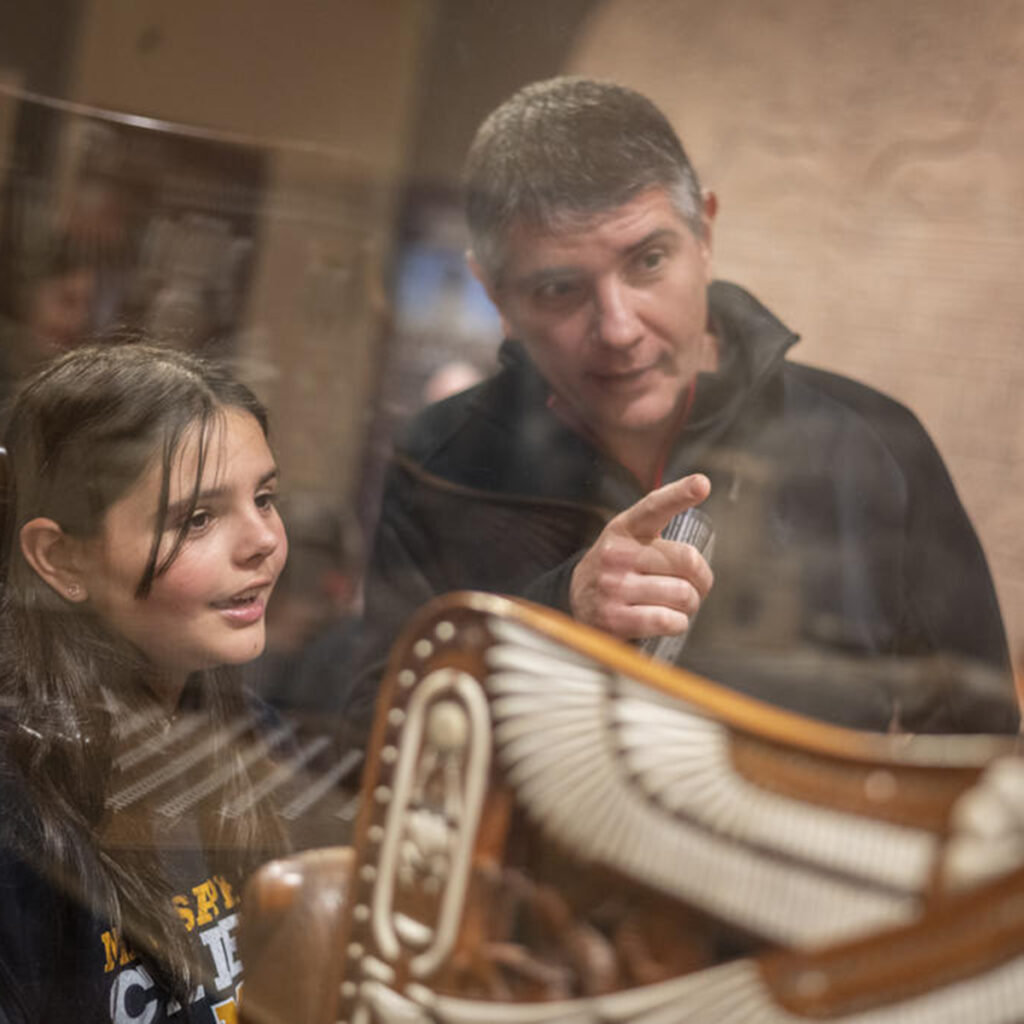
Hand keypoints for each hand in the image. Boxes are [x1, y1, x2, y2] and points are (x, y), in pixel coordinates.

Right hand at [569, 474, 713, 639]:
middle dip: (702, 580)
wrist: (574, 600)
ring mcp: (614, 586)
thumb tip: (699, 495)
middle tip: (695, 587)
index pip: (654, 506)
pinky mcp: (614, 618)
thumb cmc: (617, 568)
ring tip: (677, 605)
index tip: (701, 484)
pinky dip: (678, 623)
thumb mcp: (628, 539)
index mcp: (625, 528)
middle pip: (687, 560)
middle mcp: (618, 554)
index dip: (680, 494)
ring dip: (690, 605)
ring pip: (682, 594)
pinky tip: (669, 620)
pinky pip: (667, 620)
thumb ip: (659, 529)